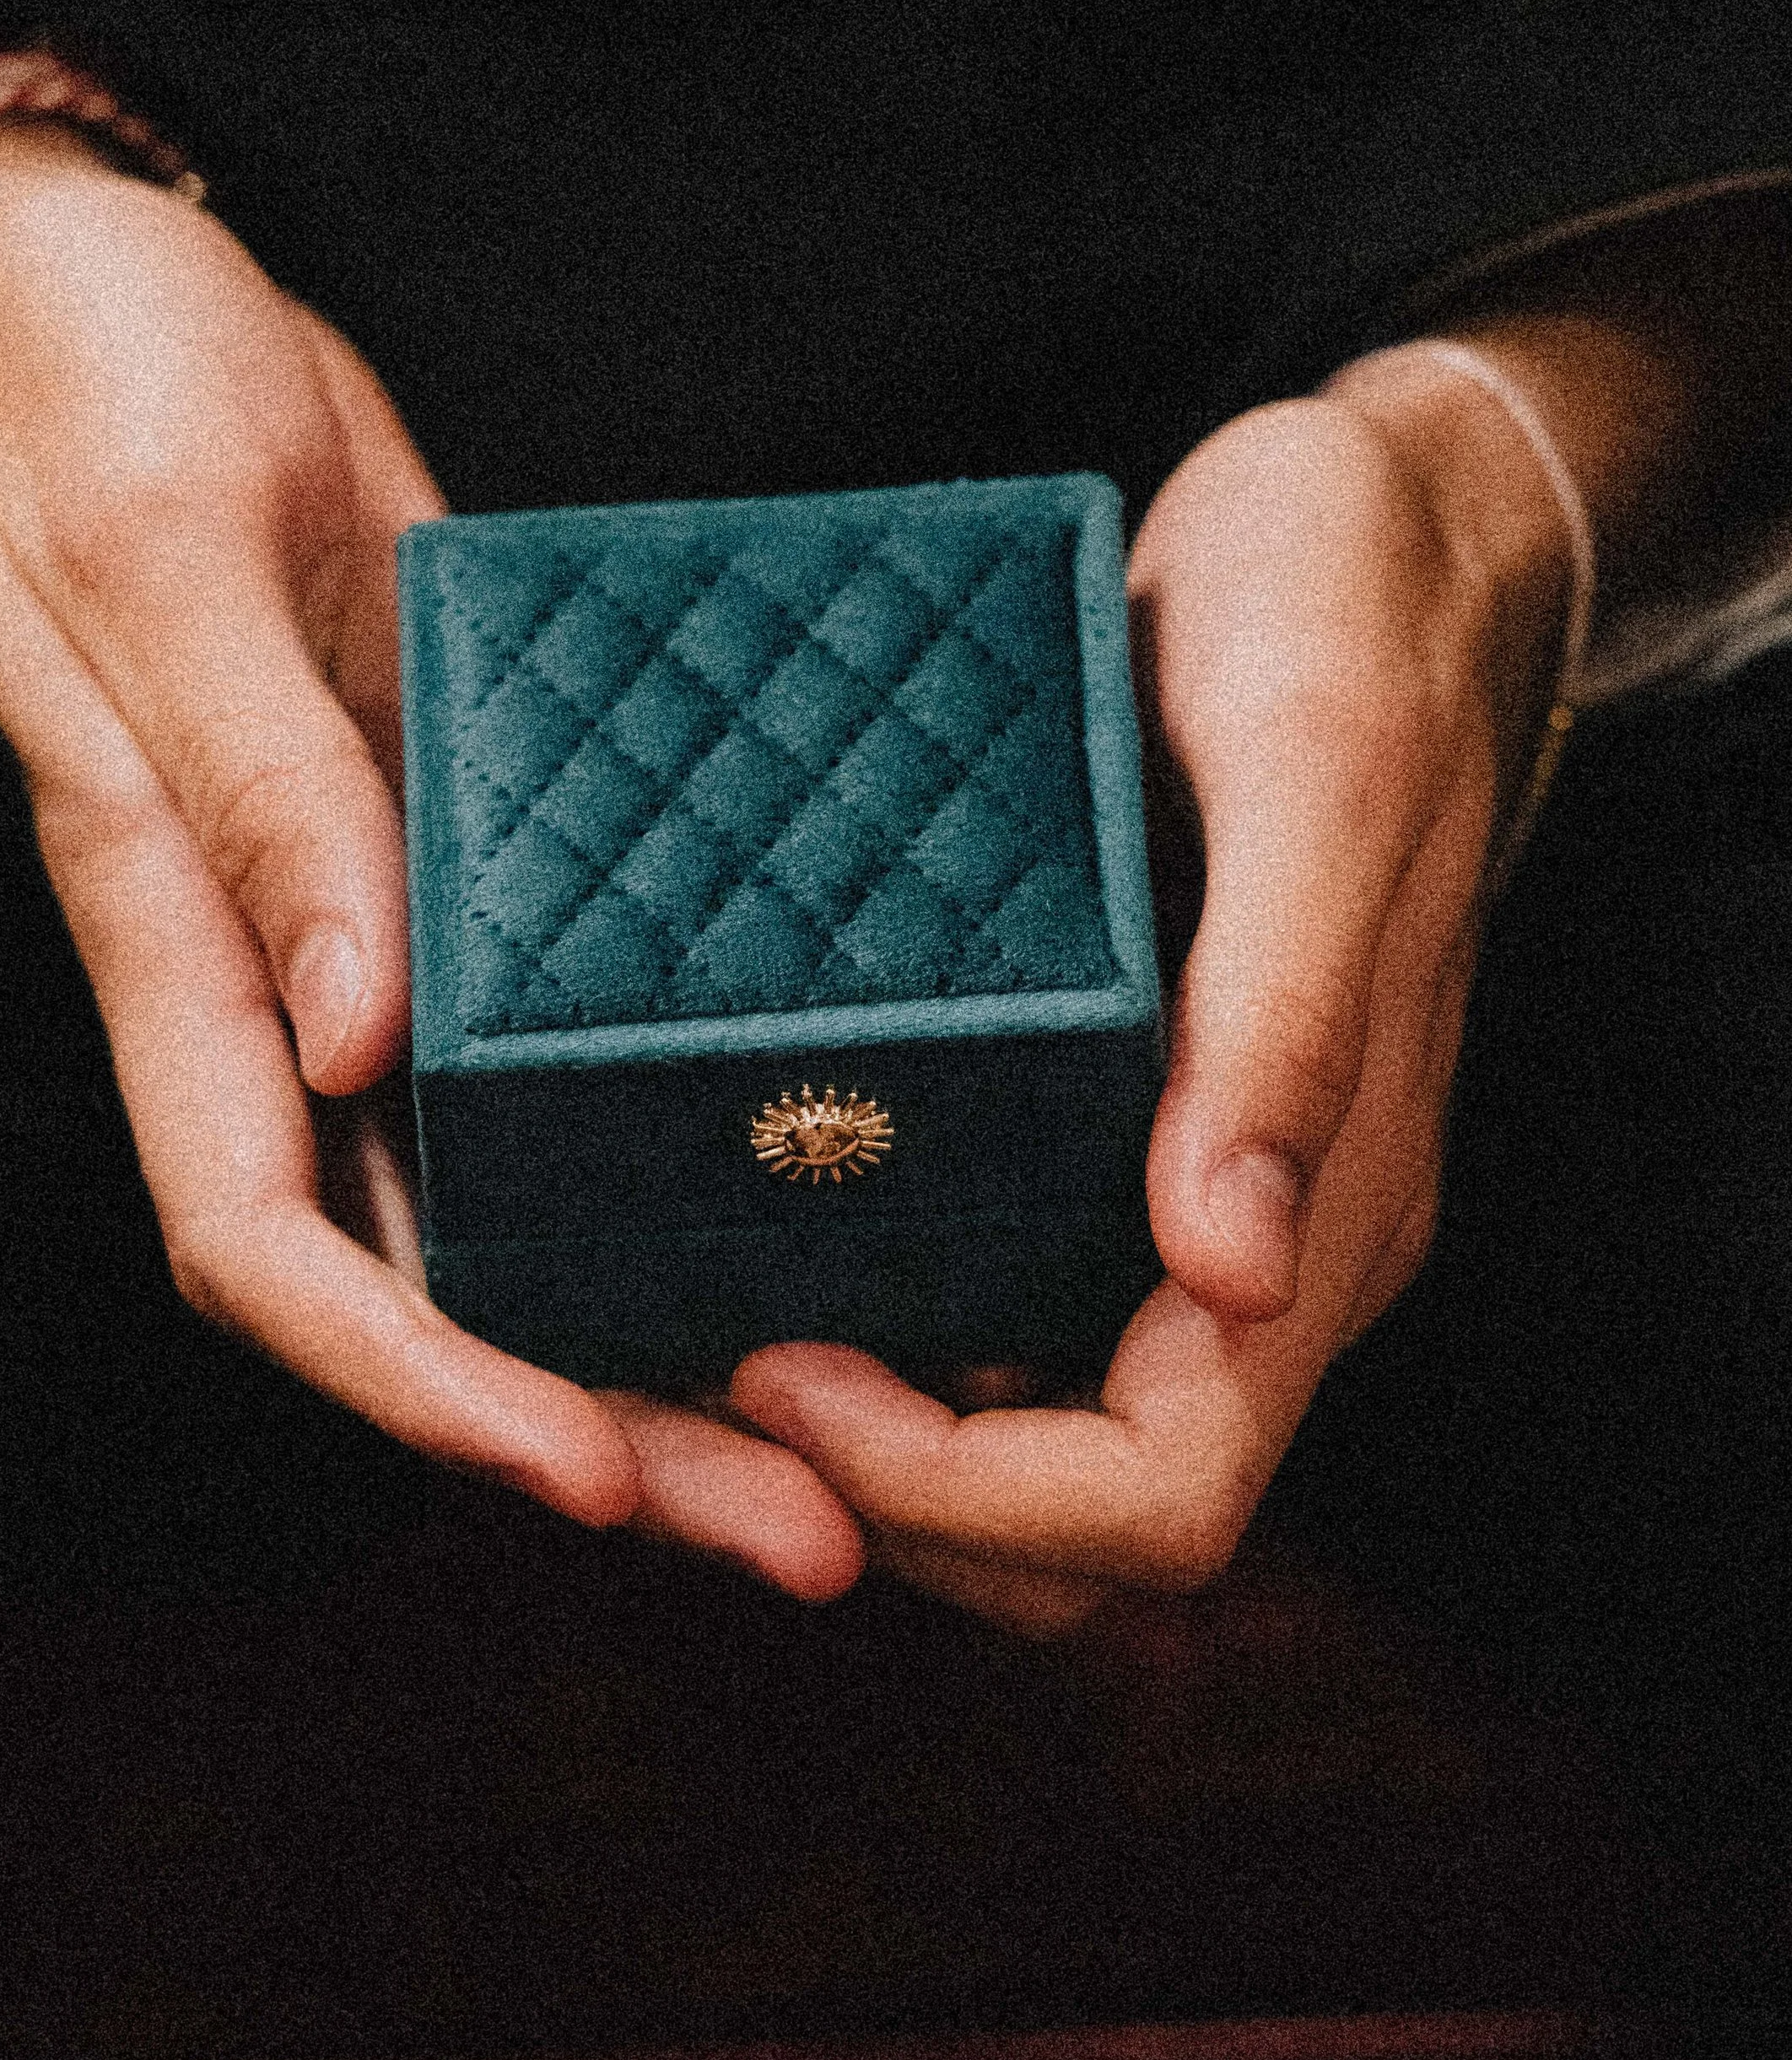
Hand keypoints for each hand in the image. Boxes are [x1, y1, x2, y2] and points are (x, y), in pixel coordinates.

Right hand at [0, 125, 866, 1595]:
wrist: (123, 295)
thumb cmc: (108, 396)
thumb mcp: (176, 558)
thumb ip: (262, 794)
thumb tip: (354, 1041)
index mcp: (173, 943)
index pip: (265, 1243)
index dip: (417, 1382)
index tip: (586, 1467)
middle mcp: (273, 990)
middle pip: (419, 1288)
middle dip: (597, 1435)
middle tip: (810, 1544)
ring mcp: (370, 946)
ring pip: (507, 1216)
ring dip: (658, 1353)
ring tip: (851, 1467)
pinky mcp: (460, 878)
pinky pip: (558, 1078)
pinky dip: (665, 1178)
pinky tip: (813, 1233)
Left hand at [728, 357, 1586, 1633]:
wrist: (1378, 531)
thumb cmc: (1349, 612)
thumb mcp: (1314, 761)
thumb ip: (1283, 1013)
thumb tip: (1226, 1267)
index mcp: (1327, 1209)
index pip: (1160, 1496)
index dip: (956, 1486)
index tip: (780, 1363)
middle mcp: (1255, 1251)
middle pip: (1071, 1528)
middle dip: (874, 1502)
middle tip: (686, 1368)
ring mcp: (1184, 1208)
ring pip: (1019, 1450)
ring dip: (854, 1452)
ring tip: (681, 1336)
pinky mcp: (1117, 1143)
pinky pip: (992, 1320)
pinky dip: (871, 1342)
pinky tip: (743, 1250)